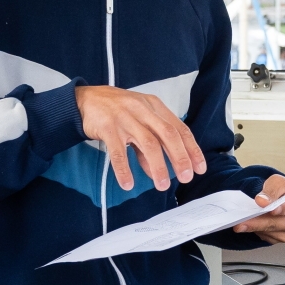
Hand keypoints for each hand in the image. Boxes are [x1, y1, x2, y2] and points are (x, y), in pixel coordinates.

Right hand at [75, 84, 206, 191]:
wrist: (85, 100)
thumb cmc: (117, 112)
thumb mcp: (138, 122)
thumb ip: (148, 146)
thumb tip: (156, 172)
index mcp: (155, 106)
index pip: (179, 128)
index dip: (192, 149)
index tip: (200, 168)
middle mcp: (143, 110)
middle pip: (168, 135)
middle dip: (180, 158)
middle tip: (186, 177)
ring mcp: (125, 117)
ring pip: (147, 143)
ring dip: (157, 166)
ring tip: (162, 185)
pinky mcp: (107, 127)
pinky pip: (118, 151)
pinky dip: (124, 169)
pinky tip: (128, 184)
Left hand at [233, 173, 284, 243]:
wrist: (282, 199)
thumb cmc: (282, 190)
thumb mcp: (277, 182)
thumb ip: (271, 190)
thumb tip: (262, 201)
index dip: (282, 209)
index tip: (271, 210)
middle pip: (278, 224)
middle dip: (259, 223)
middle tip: (242, 223)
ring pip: (270, 233)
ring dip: (254, 228)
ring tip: (240, 225)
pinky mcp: (279, 238)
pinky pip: (266, 237)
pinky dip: (255, 231)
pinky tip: (248, 226)